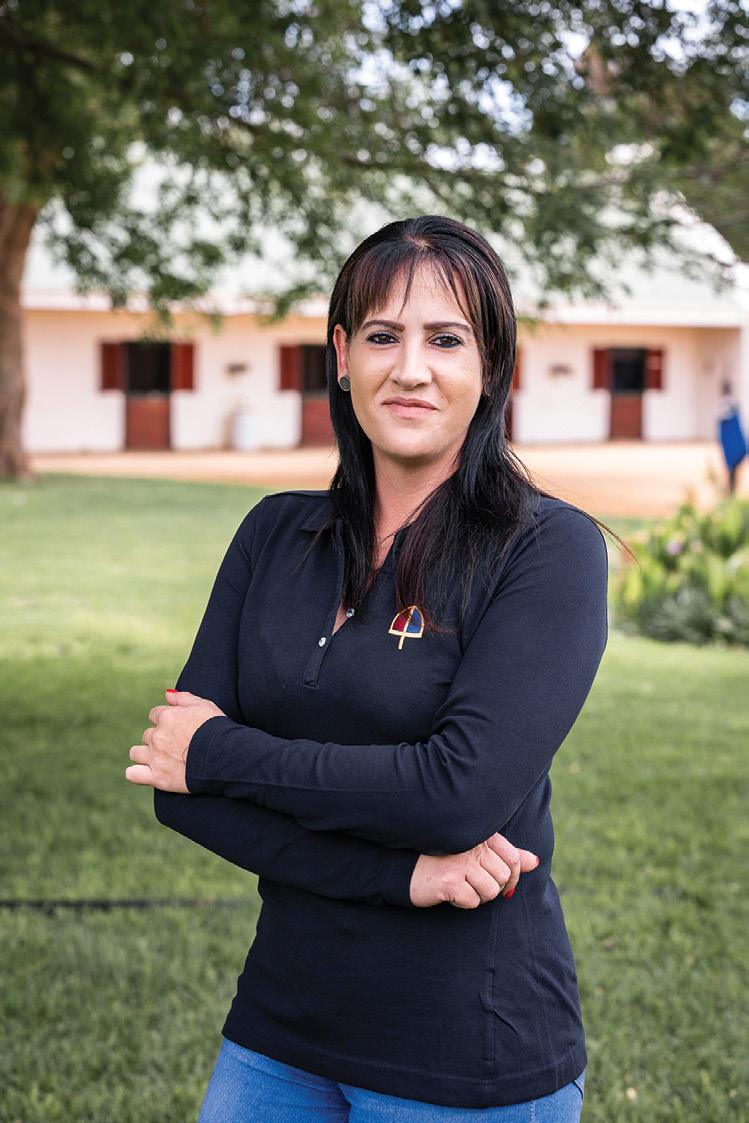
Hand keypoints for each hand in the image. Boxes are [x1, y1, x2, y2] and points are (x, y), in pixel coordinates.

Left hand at [124, 689, 225, 792]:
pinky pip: (133, 774)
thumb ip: (183, 698)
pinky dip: (136, 773)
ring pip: (136, 752)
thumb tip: (167, 694)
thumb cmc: (217, 729)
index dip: (165, 721)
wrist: (224, 756)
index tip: (177, 729)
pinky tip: (145, 773)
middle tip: (175, 746)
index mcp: (167, 717)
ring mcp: (155, 757)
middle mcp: (158, 736)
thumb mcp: (204, 706)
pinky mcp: (157, 777)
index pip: (155, 715)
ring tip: (161, 760)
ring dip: (145, 754)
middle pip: (148, 734)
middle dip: (158, 739)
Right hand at [409, 833, 540, 908]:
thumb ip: (507, 856)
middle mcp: (472, 845)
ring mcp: (461, 862)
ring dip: (478, 896)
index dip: (512, 877)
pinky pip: (472, 902)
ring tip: (462, 887)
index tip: (502, 884)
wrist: (406, 868)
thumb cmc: (444, 861)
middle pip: (503, 877)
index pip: (513, 858)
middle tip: (473, 885)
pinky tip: (450, 893)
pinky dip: (463, 903)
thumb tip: (534, 862)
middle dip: (492, 888)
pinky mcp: (450, 881)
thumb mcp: (476, 854)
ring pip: (490, 891)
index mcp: (481, 835)